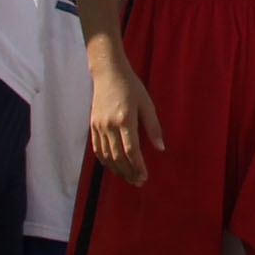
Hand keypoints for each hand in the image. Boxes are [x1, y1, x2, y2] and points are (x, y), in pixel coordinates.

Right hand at [89, 57, 165, 184]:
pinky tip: (113, 167)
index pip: (131, 150)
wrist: (108, 73)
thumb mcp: (147, 104)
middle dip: (129, 172)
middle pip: (118, 157)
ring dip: (118, 170)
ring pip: (107, 156)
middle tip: (139, 182)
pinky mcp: (93, 125)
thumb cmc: (131, 87)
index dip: (138, 166)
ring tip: (129, 178)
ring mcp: (99, 126)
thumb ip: (153, 127)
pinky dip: (105, 161)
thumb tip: (161, 148)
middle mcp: (110, 125)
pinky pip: (98, 149)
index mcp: (125, 119)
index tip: (145, 176)